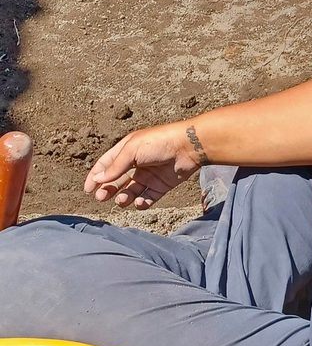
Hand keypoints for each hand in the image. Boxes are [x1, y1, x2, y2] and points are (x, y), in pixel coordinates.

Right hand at [83, 121, 202, 208]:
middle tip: (102, 197)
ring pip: (131, 191)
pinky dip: (141, 203)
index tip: (88, 190)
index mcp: (127, 150)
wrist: (189, 147)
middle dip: (108, 190)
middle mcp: (137, 163)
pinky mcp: (161, 185)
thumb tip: (97, 179)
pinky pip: (147, 198)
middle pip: (117, 181)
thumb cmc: (159, 142)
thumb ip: (114, 166)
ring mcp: (149, 175)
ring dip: (124, 198)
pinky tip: (139, 202)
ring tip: (123, 200)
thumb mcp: (132, 150)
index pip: (106, 165)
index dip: (95, 177)